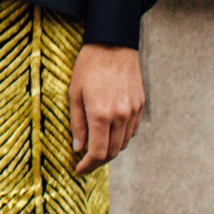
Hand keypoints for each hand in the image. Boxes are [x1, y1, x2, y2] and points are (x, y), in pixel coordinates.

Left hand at [68, 44, 145, 174]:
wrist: (113, 43)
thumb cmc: (88, 66)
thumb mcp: (74, 94)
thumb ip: (77, 124)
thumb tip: (78, 147)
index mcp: (101, 115)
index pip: (98, 153)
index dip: (88, 166)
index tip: (79, 170)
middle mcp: (120, 116)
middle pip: (112, 152)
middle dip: (98, 162)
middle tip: (85, 163)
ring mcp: (133, 111)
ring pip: (123, 143)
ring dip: (110, 150)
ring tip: (96, 148)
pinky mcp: (140, 104)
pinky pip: (132, 130)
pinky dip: (121, 138)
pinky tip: (110, 133)